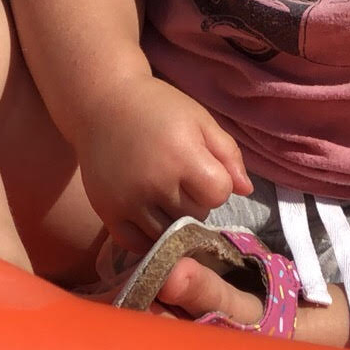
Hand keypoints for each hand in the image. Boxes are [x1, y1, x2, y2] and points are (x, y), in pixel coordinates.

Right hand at [74, 76, 251, 256]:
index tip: (205, 169)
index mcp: (182, 156)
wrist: (103, 104)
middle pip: (195, 215)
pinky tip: (151, 217)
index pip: (218, 194)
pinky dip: (149, 237)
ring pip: (169, 233)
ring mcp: (129, 201)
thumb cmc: (158, 108)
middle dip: (196, 201)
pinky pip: (137, 244)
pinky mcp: (107, 212)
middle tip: (182, 180)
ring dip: (174, 220)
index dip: (217, 183)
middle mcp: (155, 183)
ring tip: (166, 196)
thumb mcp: (200, 119)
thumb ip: (227, 153)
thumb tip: (246, 190)